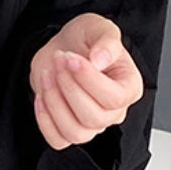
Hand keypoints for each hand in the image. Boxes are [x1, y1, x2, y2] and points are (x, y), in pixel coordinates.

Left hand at [29, 13, 144, 151]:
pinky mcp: (68, 130)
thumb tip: (100, 59)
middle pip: (94, 118)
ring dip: (55, 103)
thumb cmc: (84, 41)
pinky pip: (58, 140)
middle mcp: (114, 112)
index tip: (71, 58)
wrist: (62, 50)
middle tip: (59, 61)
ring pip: (76, 132)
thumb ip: (106, 41)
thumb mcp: (99, 28)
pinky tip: (41, 95)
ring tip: (48, 75)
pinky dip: (45, 120)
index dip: (89, 80)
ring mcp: (92, 125)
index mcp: (128, 88)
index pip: (114, 98)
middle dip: (69, 87)